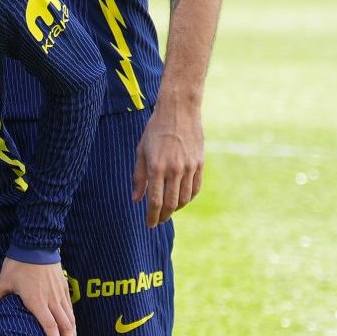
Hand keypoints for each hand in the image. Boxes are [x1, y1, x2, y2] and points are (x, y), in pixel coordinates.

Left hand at [0, 257, 78, 335]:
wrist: (36, 245)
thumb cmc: (19, 263)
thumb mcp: (3, 281)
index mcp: (37, 301)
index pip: (49, 326)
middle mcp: (52, 300)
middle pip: (66, 327)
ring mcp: (60, 295)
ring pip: (71, 320)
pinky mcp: (64, 288)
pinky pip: (71, 310)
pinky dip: (74, 323)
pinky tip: (74, 331)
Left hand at [133, 101, 204, 226]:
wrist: (179, 111)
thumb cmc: (155, 130)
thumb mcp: (141, 151)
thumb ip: (138, 177)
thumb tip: (136, 199)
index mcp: (156, 167)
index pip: (155, 201)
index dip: (152, 216)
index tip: (149, 224)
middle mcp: (174, 170)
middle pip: (171, 204)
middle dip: (164, 216)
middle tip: (158, 221)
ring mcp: (189, 167)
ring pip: (185, 198)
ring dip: (177, 208)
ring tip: (168, 211)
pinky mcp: (200, 163)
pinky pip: (196, 188)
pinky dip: (189, 198)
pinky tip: (182, 199)